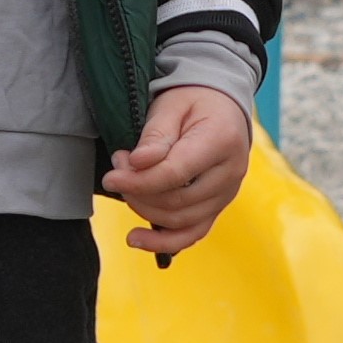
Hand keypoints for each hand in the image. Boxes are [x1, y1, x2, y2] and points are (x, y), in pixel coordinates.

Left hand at [103, 85, 256, 261]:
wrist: (222, 106)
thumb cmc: (193, 100)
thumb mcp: (171, 105)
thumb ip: (156, 136)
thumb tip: (138, 164)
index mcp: (221, 140)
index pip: (175, 173)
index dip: (138, 180)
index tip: (111, 176)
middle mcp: (231, 173)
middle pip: (176, 201)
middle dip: (138, 192)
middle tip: (116, 170)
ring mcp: (227, 194)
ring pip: (181, 221)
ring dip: (145, 211)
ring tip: (125, 186)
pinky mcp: (218, 207)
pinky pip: (192, 233)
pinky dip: (164, 242)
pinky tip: (136, 239)